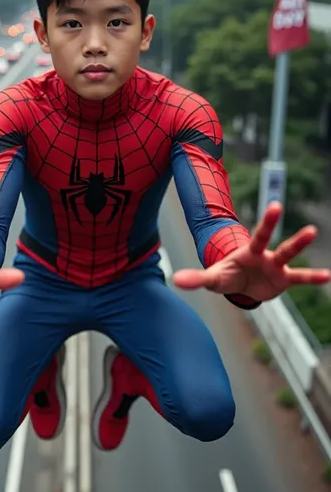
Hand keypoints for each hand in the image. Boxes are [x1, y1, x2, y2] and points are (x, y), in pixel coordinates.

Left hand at [172, 201, 329, 302]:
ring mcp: (276, 266)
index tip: (277, 205)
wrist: (241, 285)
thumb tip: (175, 280)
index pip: (258, 236)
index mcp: (248, 252)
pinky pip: (300, 278)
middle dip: (276, 224)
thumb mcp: (212, 279)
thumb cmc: (227, 277)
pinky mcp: (283, 280)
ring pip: (289, 254)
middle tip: (282, 205)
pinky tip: (328, 275)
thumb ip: (196, 278)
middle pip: (273, 240)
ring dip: (299, 243)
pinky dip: (313, 277)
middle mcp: (265, 255)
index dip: (267, 223)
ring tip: (312, 229)